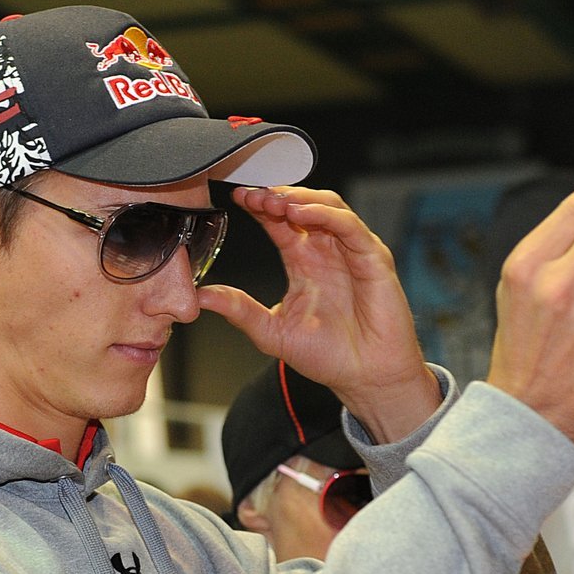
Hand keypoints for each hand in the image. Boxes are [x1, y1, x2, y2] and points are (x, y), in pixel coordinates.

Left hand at [198, 186, 440, 442]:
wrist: (366, 379)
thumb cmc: (330, 357)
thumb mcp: (272, 332)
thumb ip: (239, 311)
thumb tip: (201, 298)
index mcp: (303, 264)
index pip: (279, 223)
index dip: (259, 207)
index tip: (237, 198)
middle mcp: (327, 252)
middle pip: (302, 206)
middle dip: (276, 196)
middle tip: (253, 195)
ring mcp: (351, 252)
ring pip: (328, 206)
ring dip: (300, 198)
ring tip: (275, 201)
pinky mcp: (373, 258)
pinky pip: (350, 226)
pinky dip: (326, 214)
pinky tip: (303, 213)